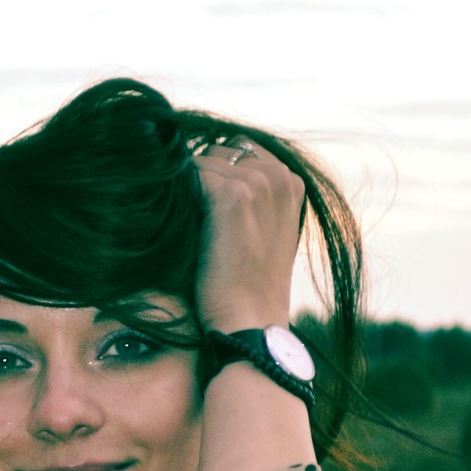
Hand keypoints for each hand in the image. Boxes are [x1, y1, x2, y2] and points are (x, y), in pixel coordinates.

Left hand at [192, 136, 304, 332]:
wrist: (248, 321)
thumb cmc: (248, 284)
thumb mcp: (264, 231)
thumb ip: (252, 197)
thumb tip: (208, 170)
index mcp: (291, 181)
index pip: (240, 149)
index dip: (216, 173)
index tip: (206, 206)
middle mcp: (279, 176)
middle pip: (219, 152)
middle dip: (201, 177)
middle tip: (192, 217)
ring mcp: (258, 183)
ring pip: (200, 164)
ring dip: (187, 189)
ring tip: (186, 226)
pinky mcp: (231, 196)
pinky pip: (189, 178)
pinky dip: (179, 199)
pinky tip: (181, 228)